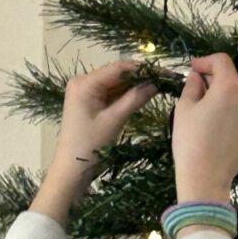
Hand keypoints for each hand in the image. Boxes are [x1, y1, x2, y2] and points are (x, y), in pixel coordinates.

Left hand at [31, 61, 158, 223]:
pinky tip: (144, 95)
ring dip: (135, 86)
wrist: (71, 170)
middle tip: (166, 80)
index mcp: (85, 83)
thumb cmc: (89, 147)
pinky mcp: (89, 103)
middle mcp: (83, 82)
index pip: (119, 68)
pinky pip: (111, 94)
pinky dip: (126, 96)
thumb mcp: (114, 121)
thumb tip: (156, 83)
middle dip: (141, 77)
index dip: (143, 69)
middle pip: (118, 74)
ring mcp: (86, 92)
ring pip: (116, 84)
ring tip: (160, 87)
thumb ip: (135, 99)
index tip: (165, 73)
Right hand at [172, 54, 237, 207]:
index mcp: (230, 87)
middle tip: (202, 99)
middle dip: (218, 86)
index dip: (207, 61)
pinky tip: (226, 133)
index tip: (195, 69)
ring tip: (216, 119)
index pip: (222, 61)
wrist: (206, 177)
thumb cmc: (191, 141)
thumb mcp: (184, 108)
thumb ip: (193, 85)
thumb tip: (198, 76)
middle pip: (234, 82)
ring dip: (232, 103)